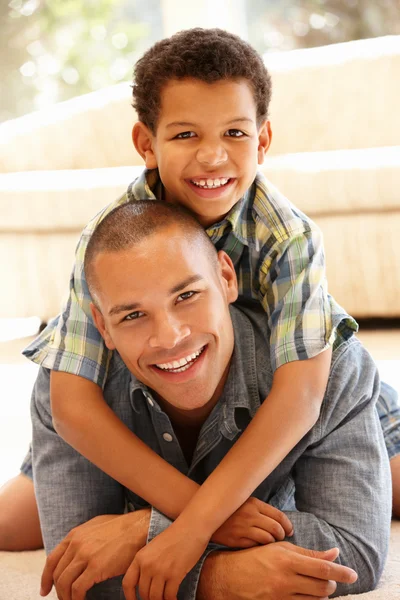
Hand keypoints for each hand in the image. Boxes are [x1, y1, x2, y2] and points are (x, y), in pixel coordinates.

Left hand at [40, 510, 149, 599]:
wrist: (138, 527)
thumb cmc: (120, 528)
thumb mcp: (94, 527)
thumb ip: (81, 538)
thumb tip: (72, 551)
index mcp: (74, 535)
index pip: (51, 560)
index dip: (45, 578)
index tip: (45, 590)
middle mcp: (76, 544)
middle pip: (57, 574)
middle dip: (58, 591)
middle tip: (64, 599)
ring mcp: (85, 555)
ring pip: (64, 583)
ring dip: (66, 597)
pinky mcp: (96, 567)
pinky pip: (78, 589)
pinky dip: (77, 599)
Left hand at [122, 520, 207, 599]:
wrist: (191, 527)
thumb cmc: (175, 536)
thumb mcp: (154, 547)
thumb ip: (147, 563)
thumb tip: (146, 583)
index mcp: (140, 557)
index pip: (127, 583)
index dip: (130, 597)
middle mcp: (148, 565)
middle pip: (143, 593)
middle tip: (157, 599)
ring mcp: (161, 570)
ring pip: (156, 598)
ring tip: (166, 599)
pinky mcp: (175, 574)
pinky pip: (169, 596)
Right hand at [199, 541, 357, 599]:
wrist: (227, 578)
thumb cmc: (255, 558)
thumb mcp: (280, 549)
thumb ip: (308, 553)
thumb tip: (334, 553)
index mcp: (286, 560)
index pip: (323, 569)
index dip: (342, 573)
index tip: (353, 575)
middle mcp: (285, 580)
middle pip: (322, 588)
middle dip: (330, 584)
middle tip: (328, 579)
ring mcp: (280, 597)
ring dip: (321, 594)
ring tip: (315, 587)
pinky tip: (306, 596)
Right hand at [212, 497, 292, 546]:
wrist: (207, 515)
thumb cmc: (232, 510)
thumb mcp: (246, 503)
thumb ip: (262, 511)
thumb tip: (282, 524)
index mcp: (254, 504)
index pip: (279, 516)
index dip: (288, 525)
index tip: (290, 531)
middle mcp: (249, 515)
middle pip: (275, 529)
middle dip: (282, 536)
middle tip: (281, 538)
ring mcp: (242, 528)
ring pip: (267, 540)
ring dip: (272, 543)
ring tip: (270, 543)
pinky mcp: (236, 540)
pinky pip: (255, 547)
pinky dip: (260, 548)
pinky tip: (259, 546)